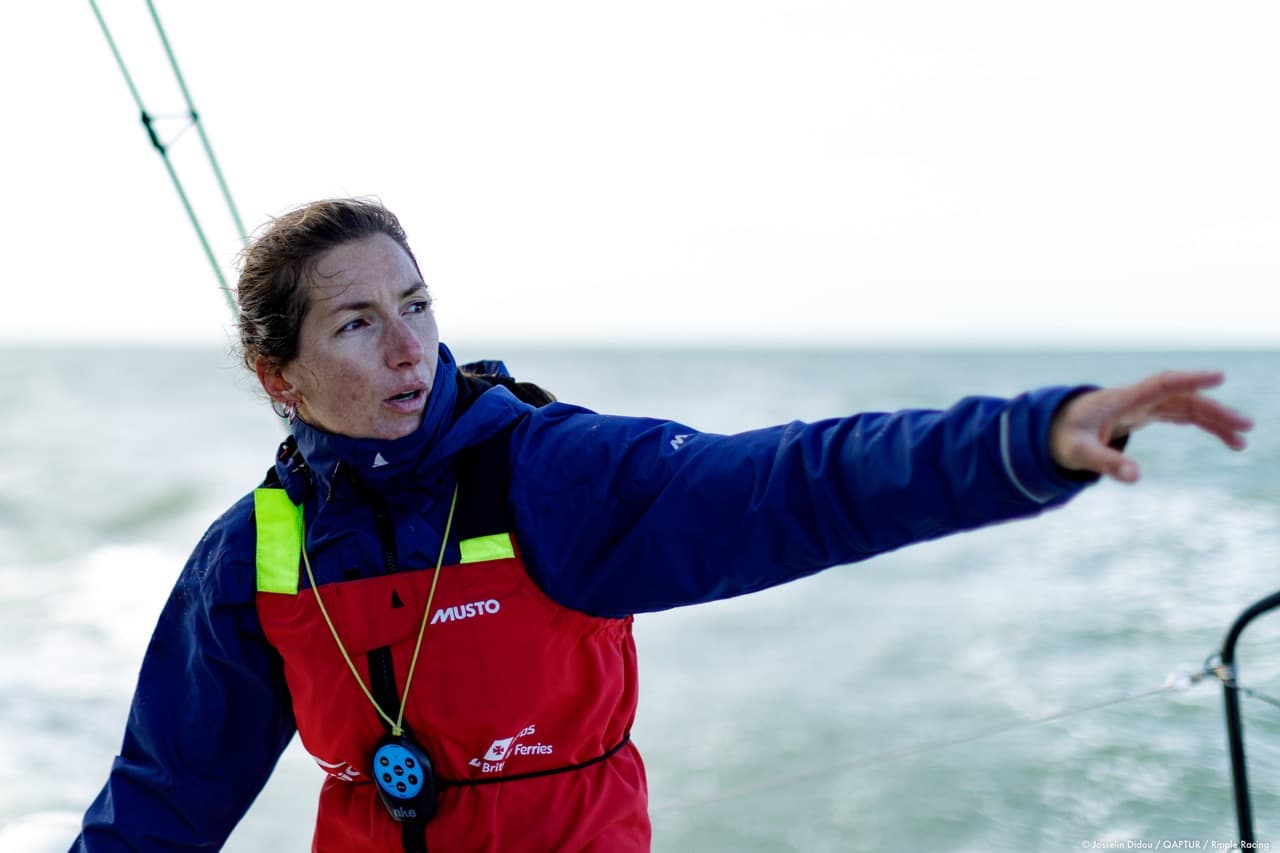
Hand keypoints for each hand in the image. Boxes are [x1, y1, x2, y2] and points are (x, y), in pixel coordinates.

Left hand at [1049, 371, 1252, 483]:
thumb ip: (1104, 463)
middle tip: (1245, 427)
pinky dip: (1202, 424)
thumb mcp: (1078, 453)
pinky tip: (1224, 437)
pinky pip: (1180, 414)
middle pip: (1182, 398)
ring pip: (1185, 406)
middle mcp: (1135, 399)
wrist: (1051, 427)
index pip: (1160, 385)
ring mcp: (1142, 405)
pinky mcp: (1144, 413)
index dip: (1188, 380)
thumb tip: (1134, 477)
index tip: (1218, 377)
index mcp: (1120, 401)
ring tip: (1241, 441)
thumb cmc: (1061, 437)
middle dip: (1214, 410)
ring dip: (1214, 420)